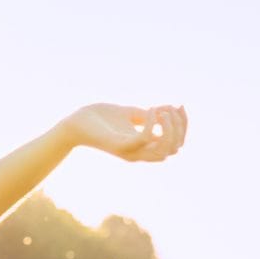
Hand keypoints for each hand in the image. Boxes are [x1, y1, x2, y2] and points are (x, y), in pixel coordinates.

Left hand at [61, 102, 186, 161]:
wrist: (75, 122)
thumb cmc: (101, 118)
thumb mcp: (131, 113)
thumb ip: (149, 114)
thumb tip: (170, 108)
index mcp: (144, 147)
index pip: (175, 145)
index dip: (183, 126)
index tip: (179, 105)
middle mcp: (140, 153)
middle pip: (174, 149)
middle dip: (180, 127)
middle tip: (171, 108)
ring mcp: (130, 151)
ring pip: (164, 151)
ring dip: (170, 129)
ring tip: (162, 111)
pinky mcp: (119, 145)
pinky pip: (143, 139)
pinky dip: (152, 123)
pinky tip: (151, 109)